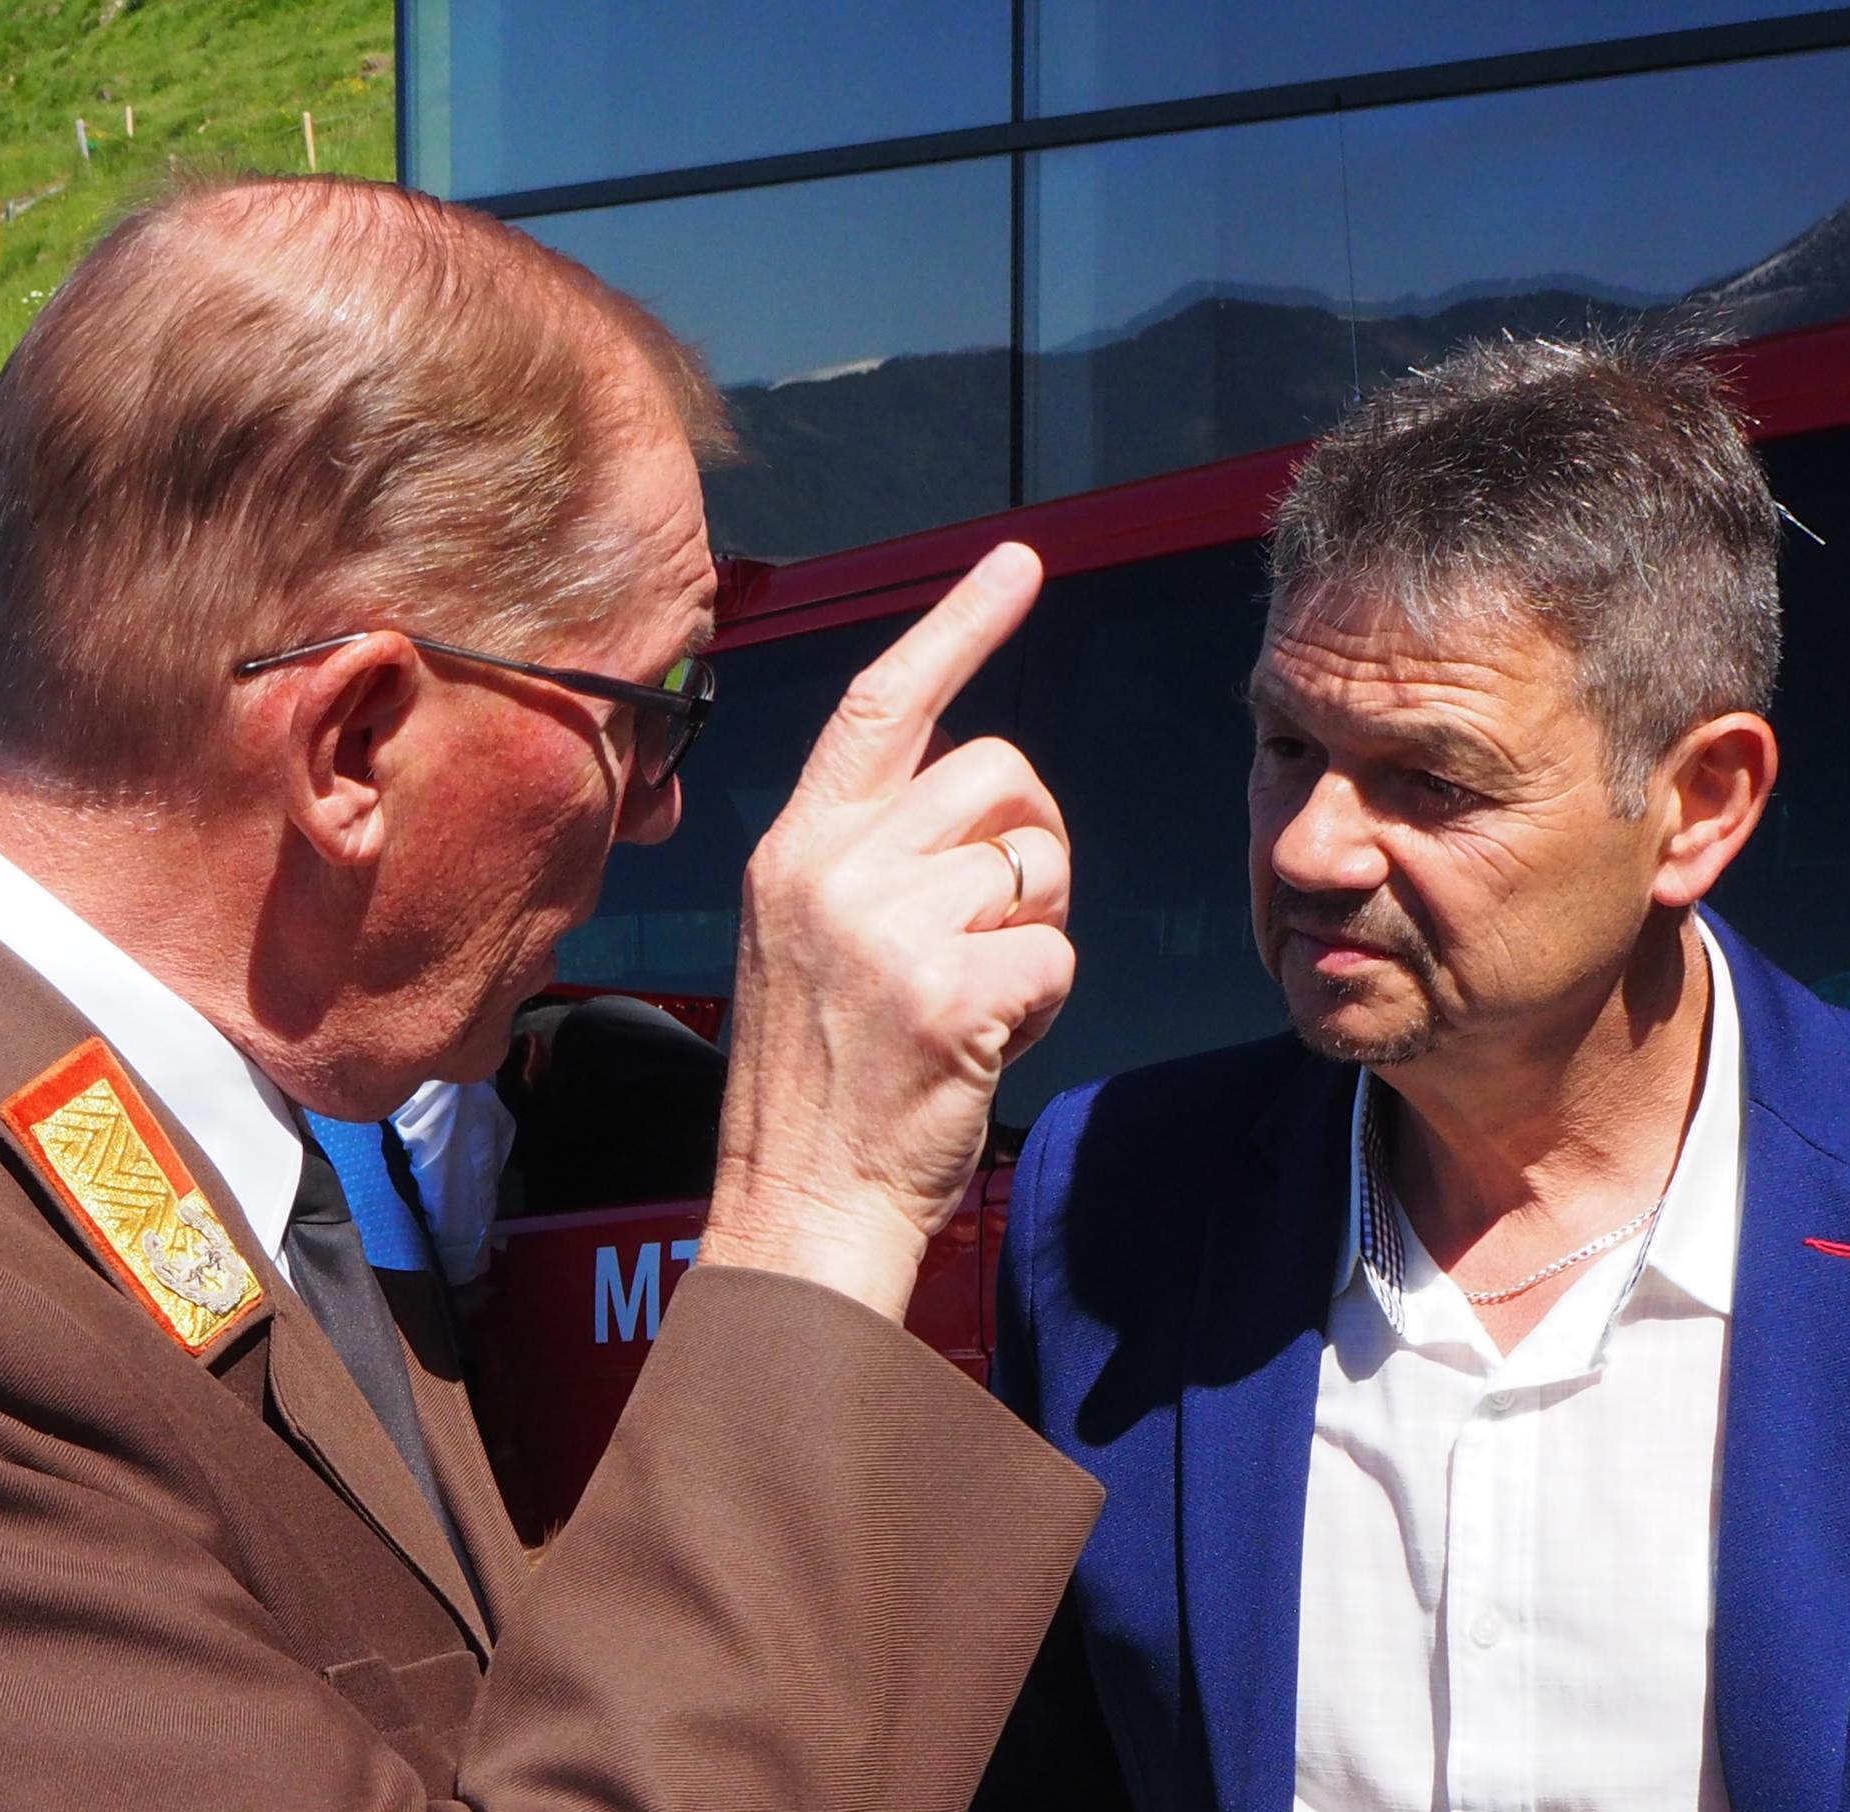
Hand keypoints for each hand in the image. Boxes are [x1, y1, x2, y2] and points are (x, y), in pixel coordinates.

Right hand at [706, 540, 1072, 1317]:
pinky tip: (979, 1044)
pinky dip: (1042, 1003)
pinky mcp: (949, 990)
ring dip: (1033, 929)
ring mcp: (886, 927)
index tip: (1019, 564)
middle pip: (999, 770)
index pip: (884, 701)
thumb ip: (869, 850)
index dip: (960, 624)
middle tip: (990, 929)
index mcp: (793, 847)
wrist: (799, 1208)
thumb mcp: (805, 940)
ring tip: (966, 998)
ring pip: (1037, 861)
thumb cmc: (818, 1087)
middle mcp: (830, 868)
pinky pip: (1056, 952)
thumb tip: (964, 772)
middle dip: (1030, 840)